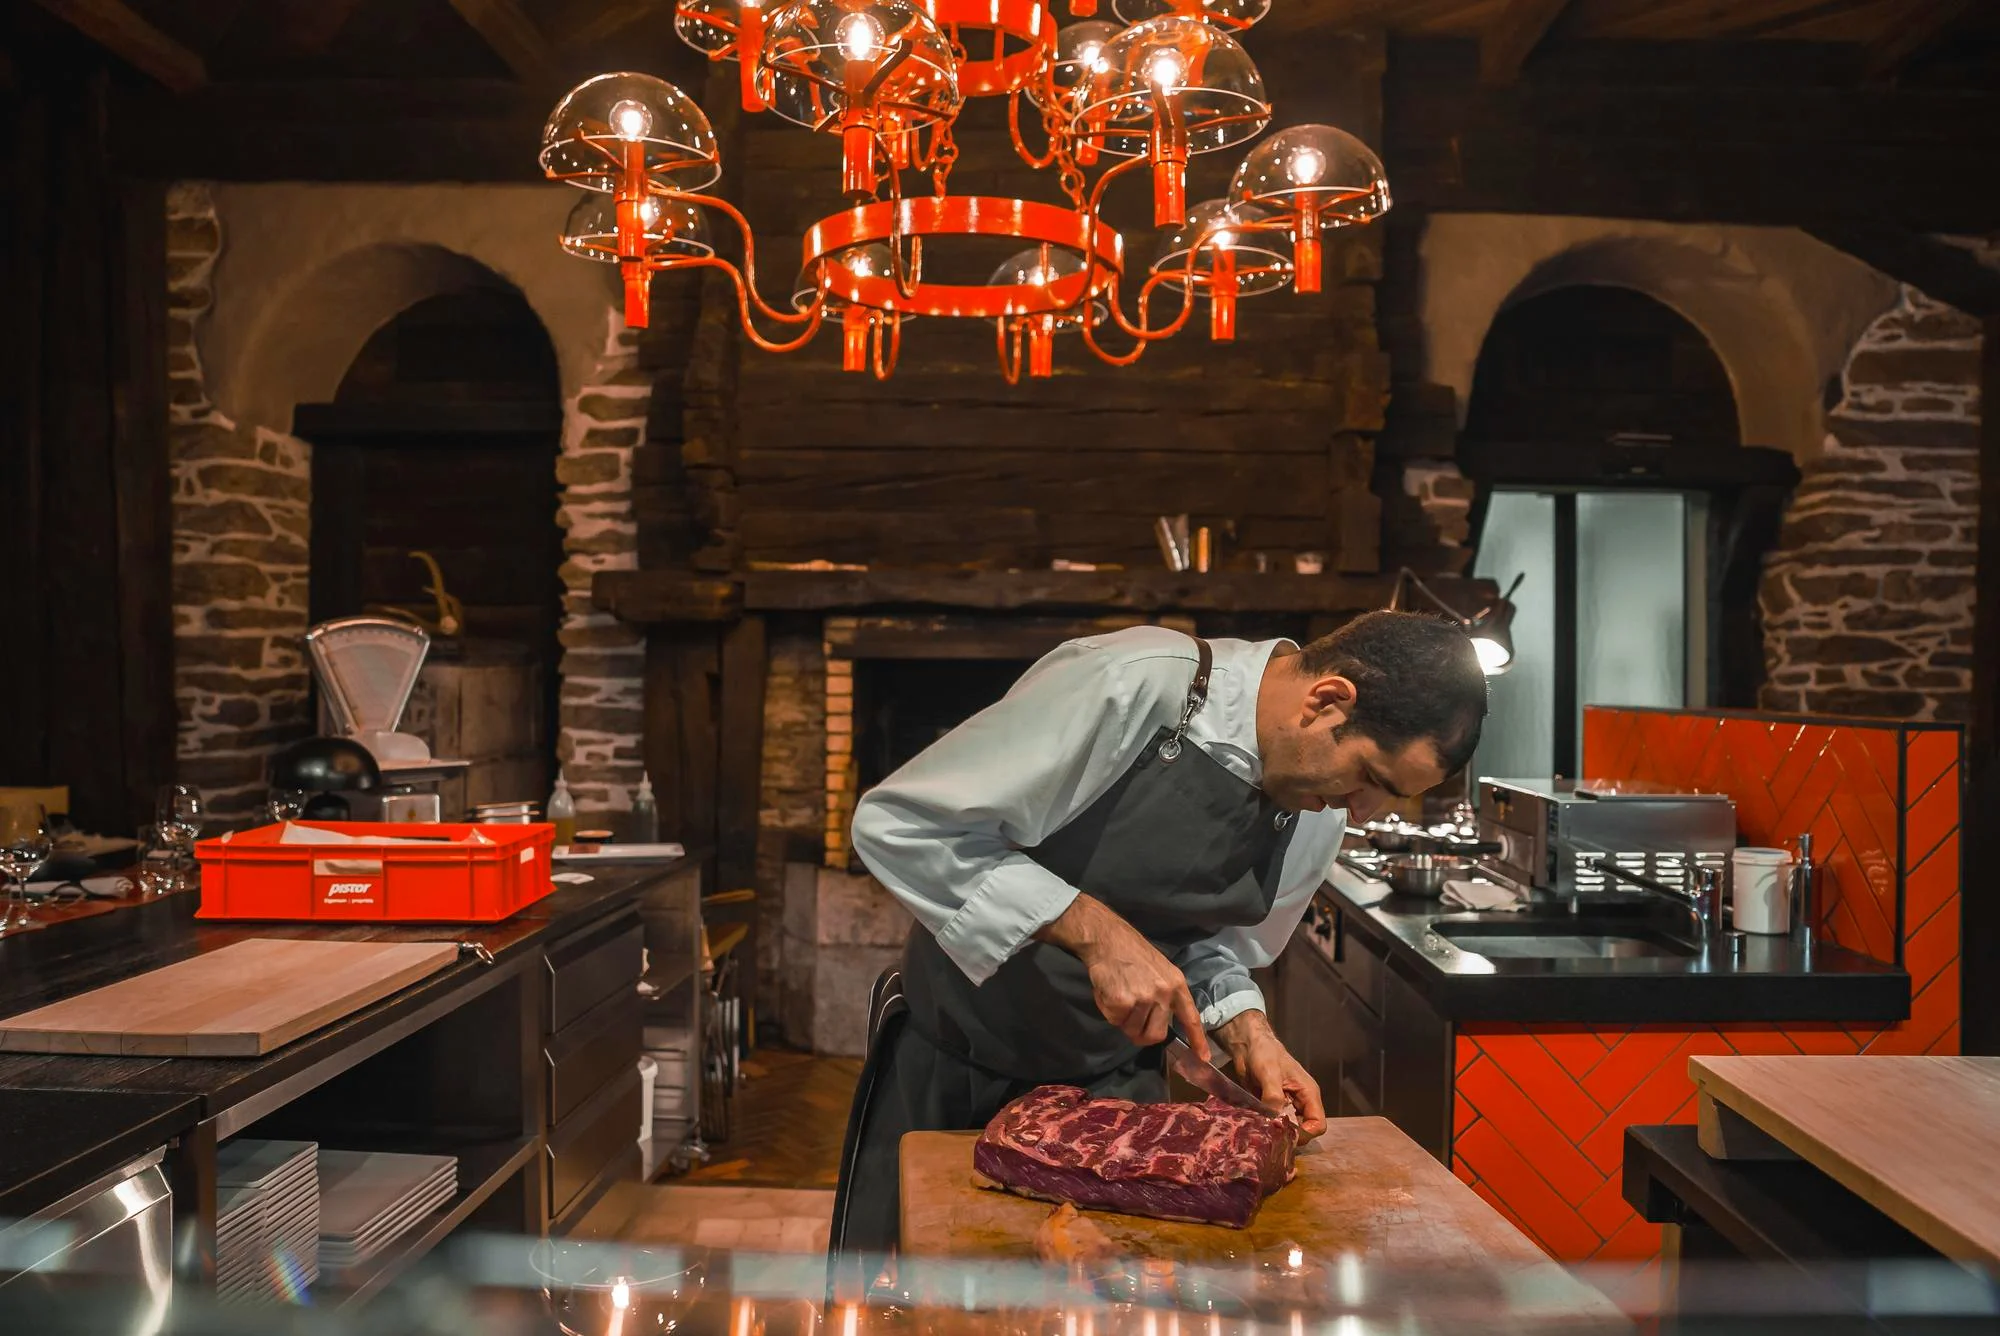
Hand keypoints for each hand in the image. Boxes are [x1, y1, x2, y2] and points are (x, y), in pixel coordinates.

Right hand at [1037, 894, 1211, 1061]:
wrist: (1108, 938)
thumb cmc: (1132, 953)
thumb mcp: (1160, 970)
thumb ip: (1164, 996)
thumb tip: (1157, 1022)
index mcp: (1176, 984)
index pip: (1190, 1017)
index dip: (1197, 1040)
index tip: (1204, 1057)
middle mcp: (1164, 993)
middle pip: (1157, 1035)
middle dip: (1143, 1034)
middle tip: (1131, 1021)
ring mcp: (1143, 998)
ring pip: (1134, 1031)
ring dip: (1124, 1021)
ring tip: (1119, 998)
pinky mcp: (1122, 1002)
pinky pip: (1116, 1021)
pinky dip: (1109, 1012)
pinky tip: (1109, 993)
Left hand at [1215, 1010, 1326, 1138]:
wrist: (1248, 1045)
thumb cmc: (1264, 1053)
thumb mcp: (1270, 1072)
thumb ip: (1273, 1095)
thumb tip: (1274, 1119)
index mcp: (1308, 1093)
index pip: (1318, 1124)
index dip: (1306, 1134)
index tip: (1286, 1136)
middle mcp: (1301, 1102)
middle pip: (1305, 1131)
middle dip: (1291, 1137)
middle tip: (1272, 1139)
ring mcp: (1288, 1106)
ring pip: (1291, 1130)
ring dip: (1280, 1135)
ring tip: (1264, 1136)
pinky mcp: (1274, 1107)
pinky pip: (1276, 1124)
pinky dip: (1269, 1129)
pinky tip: (1258, 1129)